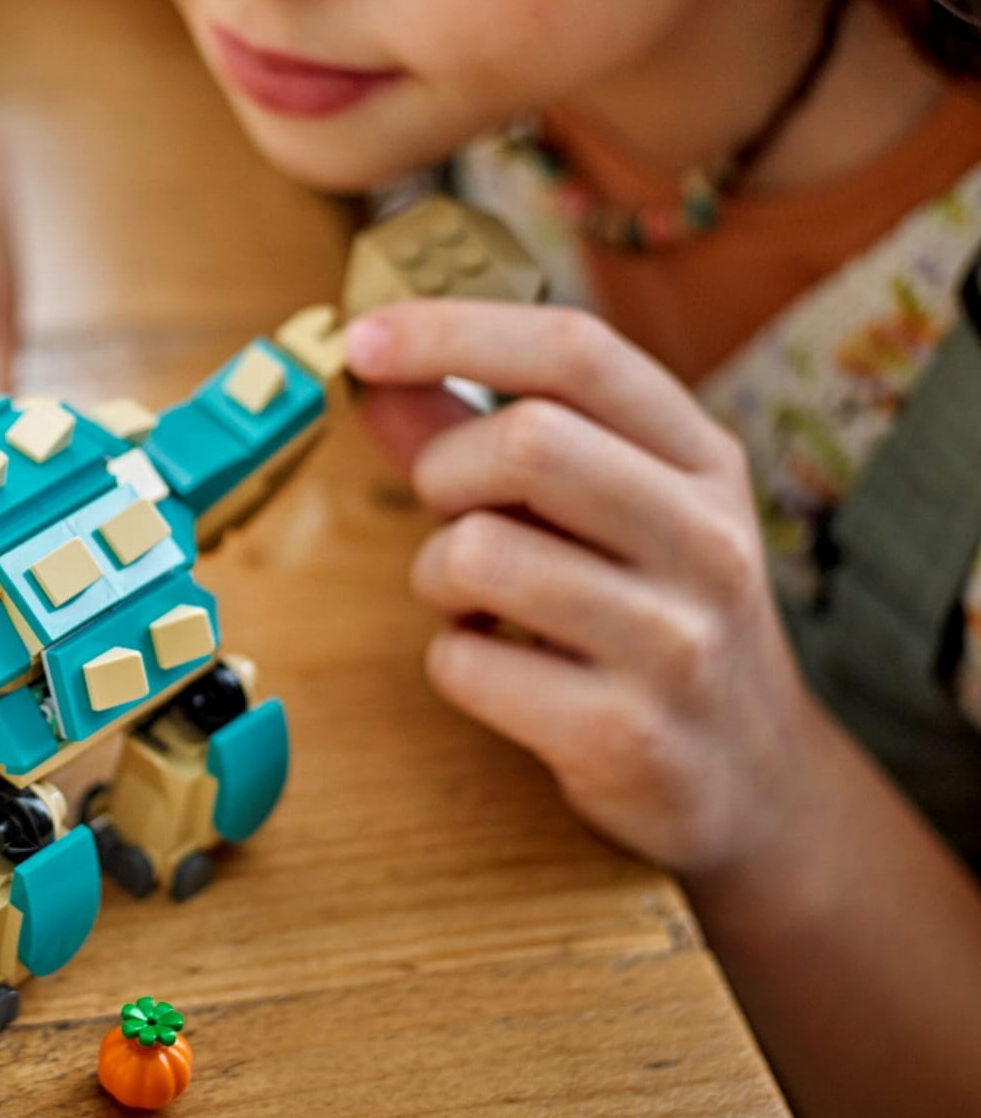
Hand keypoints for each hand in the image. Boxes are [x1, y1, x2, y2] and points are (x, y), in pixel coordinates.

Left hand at [346, 300, 823, 876]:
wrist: (755, 784)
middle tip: (448, 513)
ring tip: (478, 604)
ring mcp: (675, 641)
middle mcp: (707, 538)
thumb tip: (378, 377)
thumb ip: (487, 439)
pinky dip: (454, 662)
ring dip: (437, 575)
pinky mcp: (626, 735)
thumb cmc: (652, 619)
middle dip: (445, 471)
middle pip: (528, 439)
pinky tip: (507, 674)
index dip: (454, 333)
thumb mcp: (602, 512)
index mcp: (703, 461)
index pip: (578, 352)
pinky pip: (466, 663)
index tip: (362, 339)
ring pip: (478, 553)